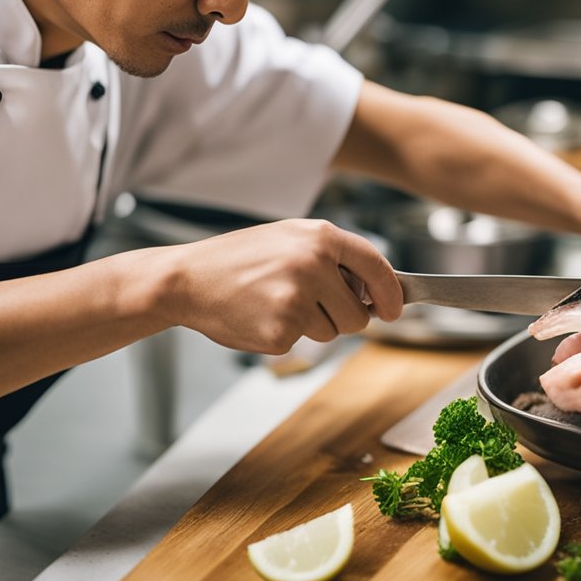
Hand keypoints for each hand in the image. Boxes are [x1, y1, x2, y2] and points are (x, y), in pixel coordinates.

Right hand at [160, 219, 402, 354]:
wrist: (187, 279)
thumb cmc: (239, 259)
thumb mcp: (289, 238)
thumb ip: (333, 257)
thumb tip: (374, 290)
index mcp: (320, 237)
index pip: (377, 268)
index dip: (391, 295)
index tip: (393, 310)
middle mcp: (313, 265)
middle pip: (358, 315)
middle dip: (343, 318)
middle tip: (307, 303)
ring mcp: (297, 299)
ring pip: (332, 332)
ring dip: (311, 325)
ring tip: (274, 302)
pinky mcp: (280, 331)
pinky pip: (300, 343)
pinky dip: (284, 335)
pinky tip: (260, 316)